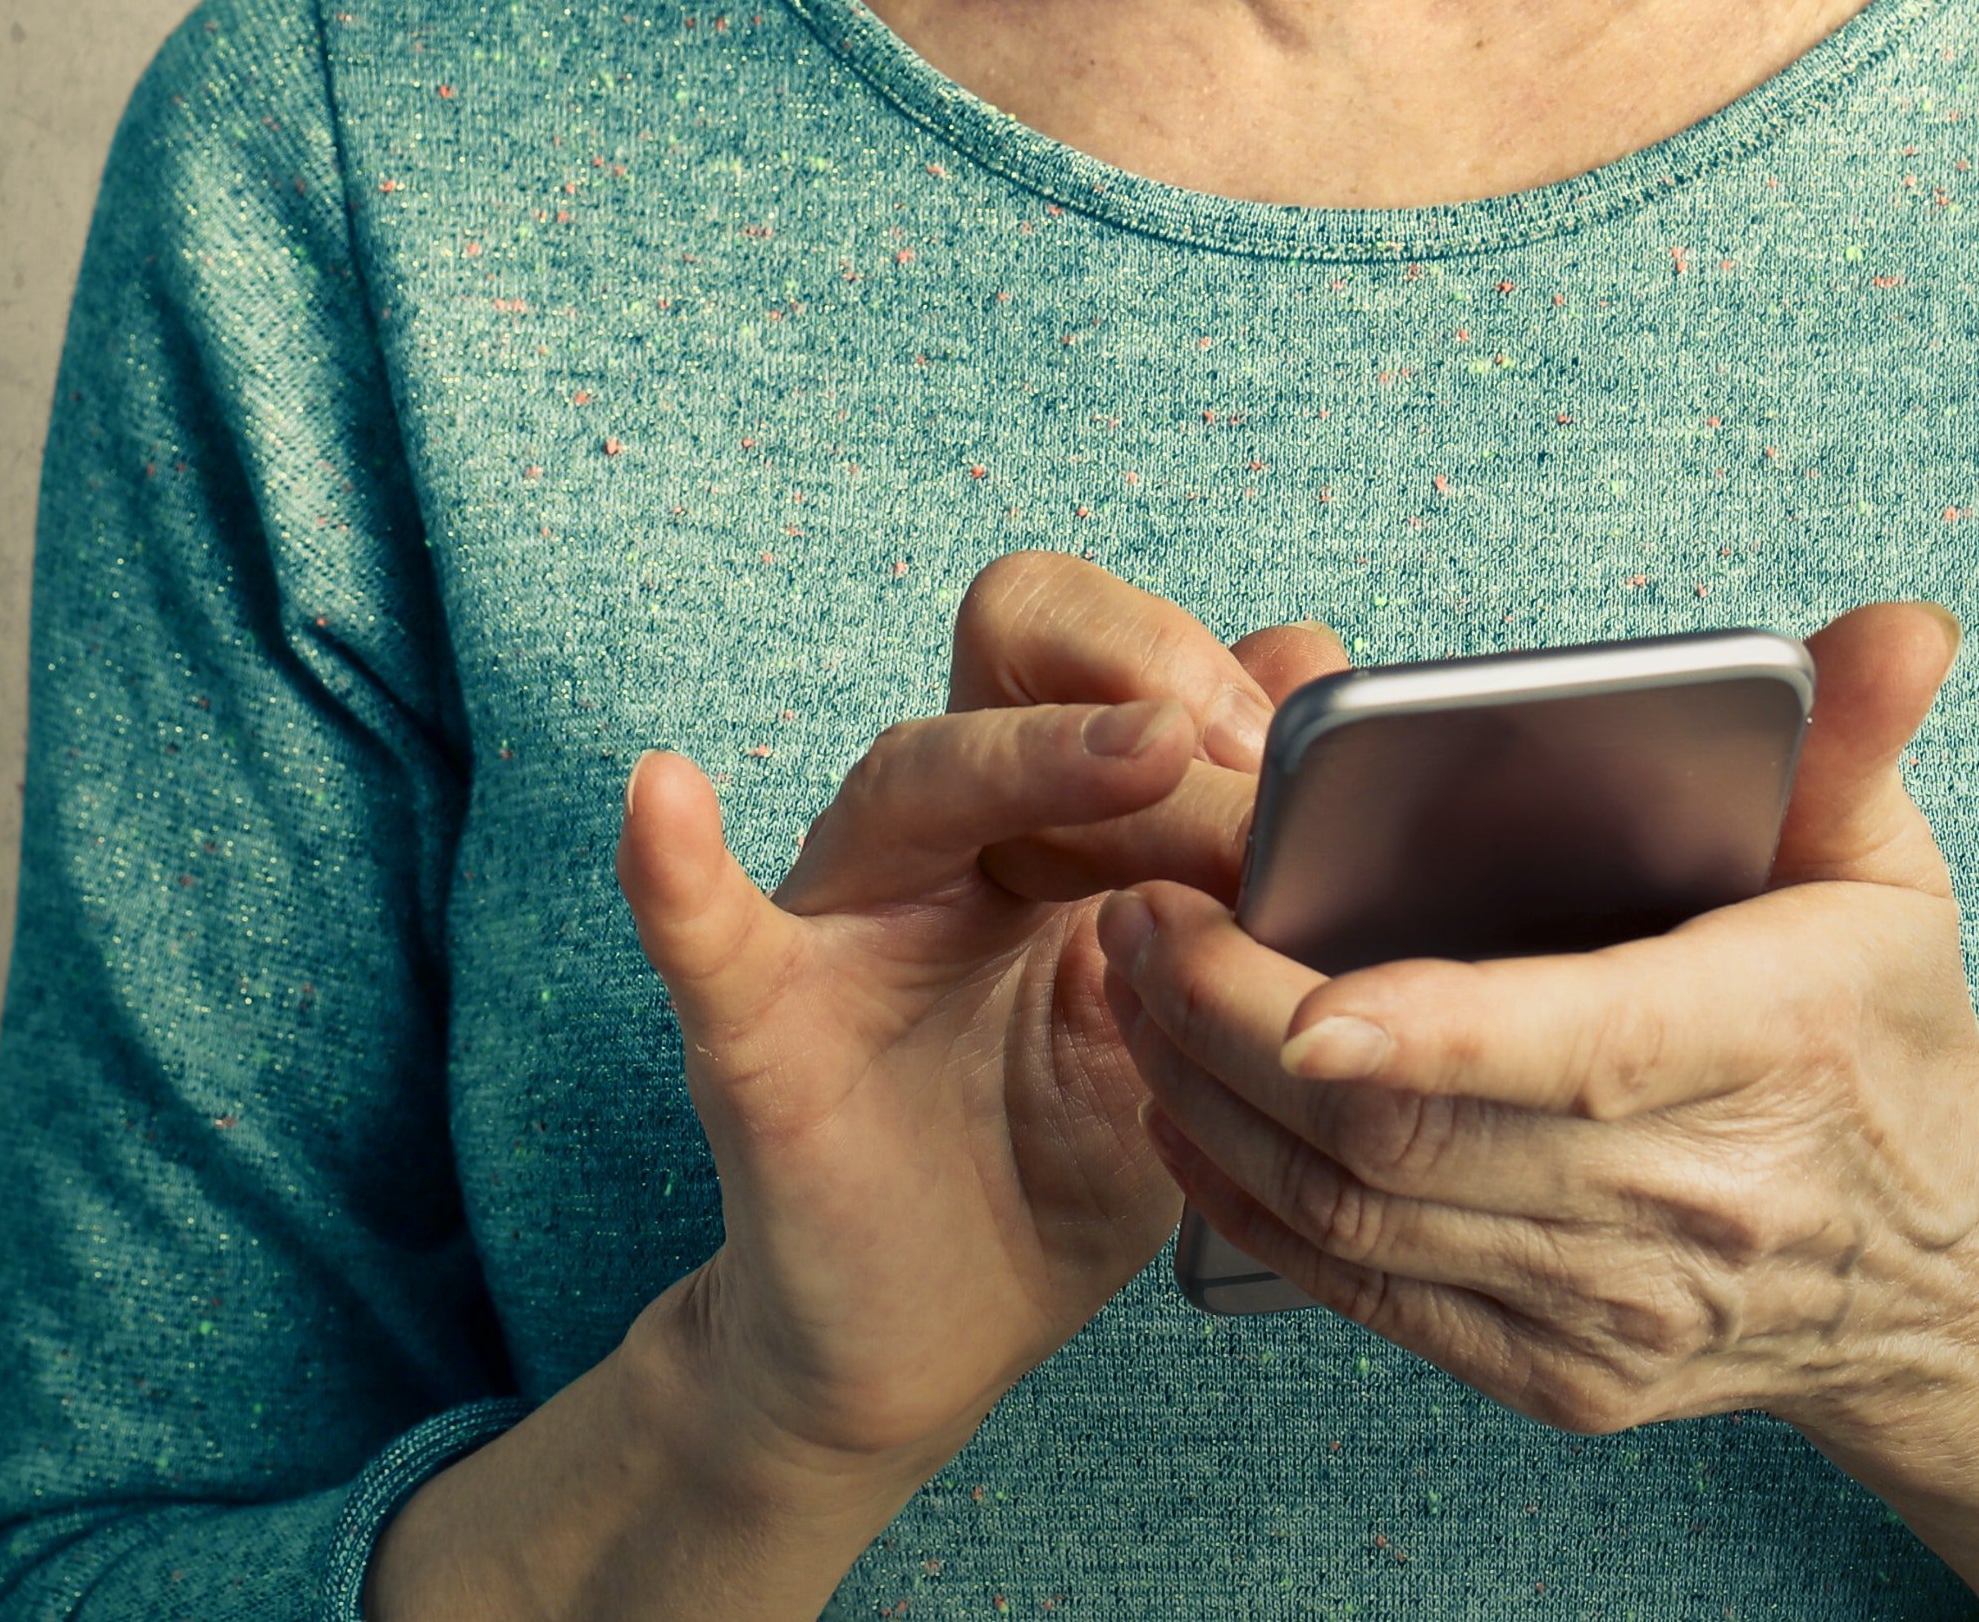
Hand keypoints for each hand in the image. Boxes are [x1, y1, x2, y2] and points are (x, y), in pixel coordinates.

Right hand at [614, 554, 1340, 1483]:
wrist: (926, 1338)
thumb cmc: (1054, 1162)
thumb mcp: (1187, 1012)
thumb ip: (1238, 865)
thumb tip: (1315, 673)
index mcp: (1053, 814)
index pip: (1114, 660)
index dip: (1210, 680)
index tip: (1296, 758)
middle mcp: (944, 830)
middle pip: (1010, 640)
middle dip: (1135, 670)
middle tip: (1234, 753)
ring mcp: (847, 918)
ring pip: (916, 776)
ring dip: (1038, 755)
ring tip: (1142, 751)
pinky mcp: (761, 1031)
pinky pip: (705, 935)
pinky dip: (678, 868)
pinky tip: (664, 797)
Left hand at [1103, 599, 1978, 1440]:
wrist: (1929, 1272)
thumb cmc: (1879, 1028)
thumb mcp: (1888, 869)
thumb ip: (1856, 736)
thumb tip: (1904, 624)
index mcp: (1763, 1047)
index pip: (1572, 1051)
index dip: (1420, 1030)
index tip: (1285, 984)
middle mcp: (1684, 1202)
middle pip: (1413, 1140)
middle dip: (1237, 1031)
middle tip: (1138, 912)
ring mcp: (1613, 1310)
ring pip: (1362, 1222)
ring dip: (1215, 1105)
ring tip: (1131, 984)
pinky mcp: (1557, 1377)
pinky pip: (1366, 1296)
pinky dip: (1253, 1204)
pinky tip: (1185, 1111)